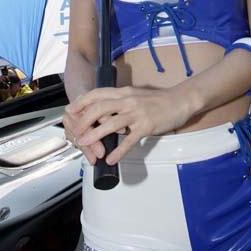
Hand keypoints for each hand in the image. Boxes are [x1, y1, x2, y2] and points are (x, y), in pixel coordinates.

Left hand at [65, 85, 191, 164]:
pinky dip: (119, 151)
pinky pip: (129, 140)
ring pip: (111, 124)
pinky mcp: (146, 126)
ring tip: (85, 144)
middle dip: (84, 120)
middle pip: (99, 108)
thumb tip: (103, 112)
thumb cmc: (157, 100)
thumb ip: (120, 101)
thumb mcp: (135, 95)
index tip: (71, 110)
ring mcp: (137, 113)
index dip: (82, 102)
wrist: (180, 101)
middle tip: (75, 132)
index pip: (98, 94)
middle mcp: (128, 100)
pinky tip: (111, 159)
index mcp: (124, 92)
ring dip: (95, 135)